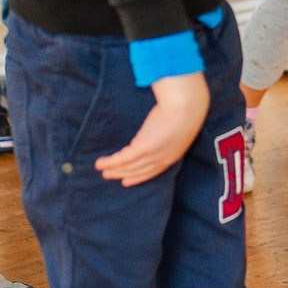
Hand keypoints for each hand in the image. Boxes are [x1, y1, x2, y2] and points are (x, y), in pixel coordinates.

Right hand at [97, 71, 209, 185]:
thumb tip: (163, 124)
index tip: (128, 179)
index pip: (153, 170)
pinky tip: (101, 163)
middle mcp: (161, 159)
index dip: (139, 176)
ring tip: (103, 170)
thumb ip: (170, 129)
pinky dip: (110, 162)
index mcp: (172, 155)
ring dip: (114, 169)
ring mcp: (152, 155)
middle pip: (139, 171)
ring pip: (129, 166)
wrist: (187, 107)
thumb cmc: (186, 109)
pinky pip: (122, 159)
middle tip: (110, 176)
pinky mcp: (143, 148)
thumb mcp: (179, 124)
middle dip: (124, 174)